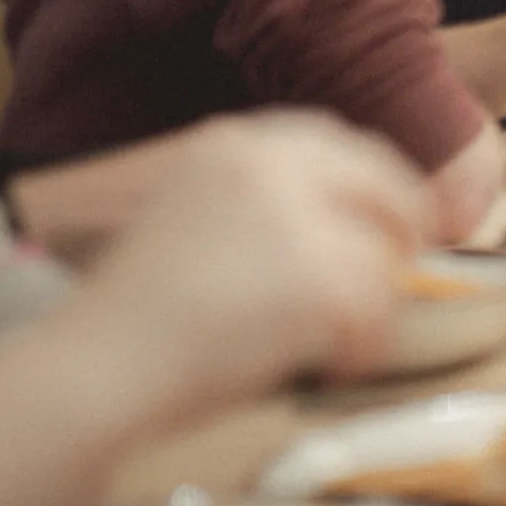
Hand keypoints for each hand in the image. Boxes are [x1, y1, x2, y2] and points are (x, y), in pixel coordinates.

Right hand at [63, 111, 430, 412]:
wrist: (96, 362)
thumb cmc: (132, 314)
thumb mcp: (192, 217)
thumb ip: (260, 204)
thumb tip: (342, 225)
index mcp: (232, 143)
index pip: (335, 141)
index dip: (374, 178)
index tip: (389, 211)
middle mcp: (268, 164)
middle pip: (379, 179)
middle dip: (404, 221)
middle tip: (409, 263)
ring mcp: (295, 215)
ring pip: (379, 254)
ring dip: (377, 302)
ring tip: (350, 339)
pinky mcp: (315, 274)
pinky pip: (374, 306)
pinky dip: (366, 342)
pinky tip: (338, 364)